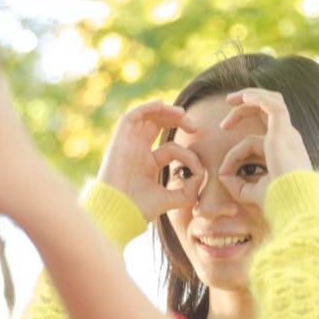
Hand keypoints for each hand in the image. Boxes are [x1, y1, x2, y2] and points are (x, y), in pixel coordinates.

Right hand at [97, 100, 203, 221]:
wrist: (117, 213)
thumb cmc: (138, 210)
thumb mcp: (169, 200)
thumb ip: (188, 191)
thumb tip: (202, 177)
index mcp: (147, 164)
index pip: (171, 149)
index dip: (187, 154)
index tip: (198, 169)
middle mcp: (137, 152)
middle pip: (157, 125)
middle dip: (177, 120)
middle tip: (194, 126)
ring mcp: (127, 145)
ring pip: (145, 117)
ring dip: (164, 110)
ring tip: (182, 113)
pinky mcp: (119, 141)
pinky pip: (130, 117)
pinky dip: (145, 108)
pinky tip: (161, 105)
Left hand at [218, 88, 311, 206]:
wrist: (293, 204)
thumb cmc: (277, 202)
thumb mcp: (250, 193)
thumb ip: (236, 184)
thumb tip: (221, 175)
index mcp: (282, 151)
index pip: (253, 142)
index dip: (233, 153)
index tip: (223, 172)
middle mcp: (287, 139)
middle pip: (267, 112)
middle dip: (246, 106)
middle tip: (227, 104)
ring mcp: (287, 134)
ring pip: (272, 103)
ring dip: (250, 96)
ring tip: (230, 99)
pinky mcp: (283, 133)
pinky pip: (273, 106)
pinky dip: (259, 98)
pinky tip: (244, 97)